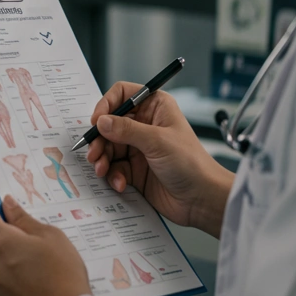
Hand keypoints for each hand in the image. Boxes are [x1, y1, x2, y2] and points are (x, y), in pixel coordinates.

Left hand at [0, 196, 90, 295]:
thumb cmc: (64, 274)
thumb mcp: (52, 236)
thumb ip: (24, 219)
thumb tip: (7, 204)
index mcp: (3, 243)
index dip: (0, 217)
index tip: (13, 221)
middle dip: (14, 250)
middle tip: (40, 257)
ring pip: (3, 275)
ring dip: (16, 274)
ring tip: (44, 282)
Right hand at [86, 83, 233, 236]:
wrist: (202, 200)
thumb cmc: (191, 164)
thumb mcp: (157, 142)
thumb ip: (126, 130)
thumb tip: (101, 121)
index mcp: (154, 108)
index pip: (122, 95)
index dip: (106, 105)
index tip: (96, 121)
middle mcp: (145, 125)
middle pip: (109, 124)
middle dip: (100, 140)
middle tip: (94, 153)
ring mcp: (139, 148)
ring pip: (108, 147)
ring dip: (102, 159)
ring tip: (102, 170)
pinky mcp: (135, 170)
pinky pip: (114, 168)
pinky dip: (113, 175)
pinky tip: (121, 183)